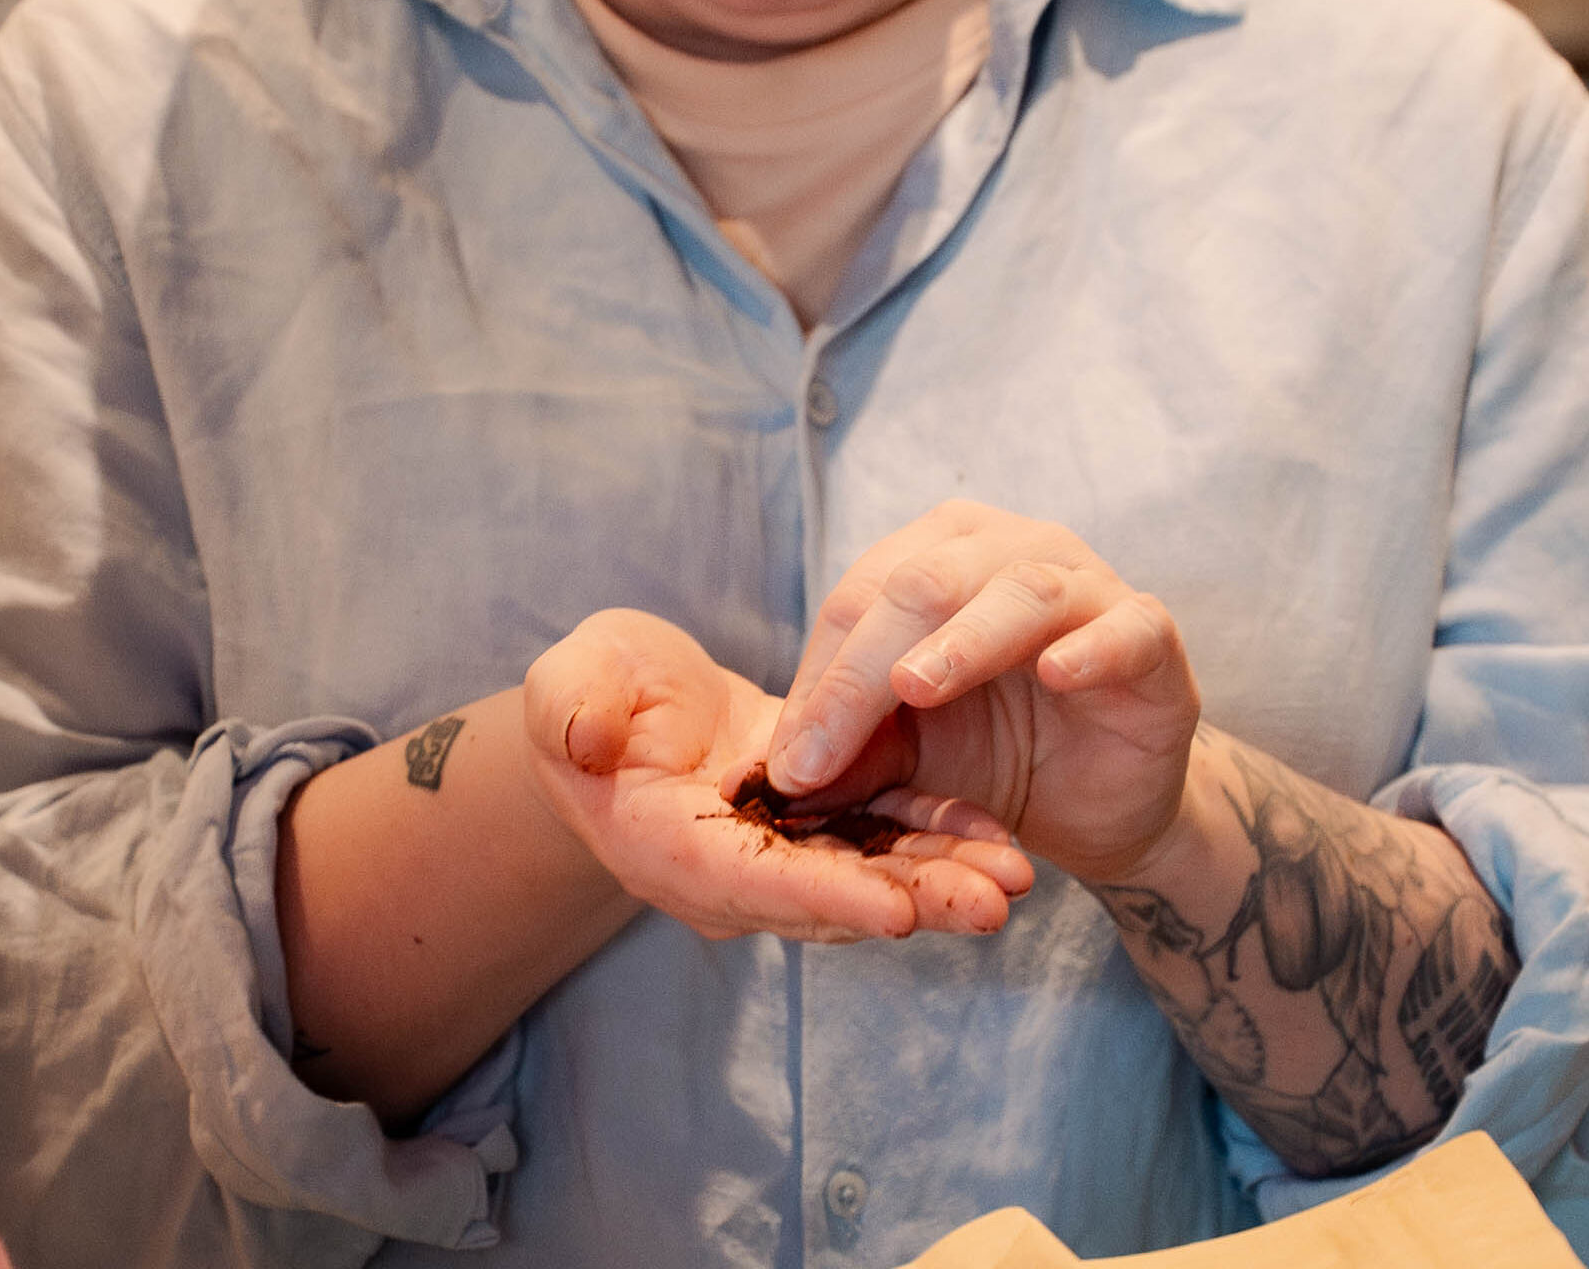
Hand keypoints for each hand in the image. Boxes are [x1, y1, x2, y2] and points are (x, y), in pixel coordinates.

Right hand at [524, 609, 1033, 942]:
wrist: (629, 704)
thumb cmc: (596, 686)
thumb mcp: (573, 680)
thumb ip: (570, 708)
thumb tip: (585, 738)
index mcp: (668, 849)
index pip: (754, 882)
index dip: (826, 897)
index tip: (899, 908)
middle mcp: (733, 875)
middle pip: (831, 899)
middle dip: (915, 900)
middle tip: (996, 900)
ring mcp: (781, 859)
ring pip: (871, 877)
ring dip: (944, 879)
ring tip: (1018, 877)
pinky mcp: (819, 829)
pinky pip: (885, 839)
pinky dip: (939, 839)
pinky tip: (1000, 837)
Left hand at [763, 502, 1201, 886]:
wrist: (1094, 801)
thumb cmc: (991, 752)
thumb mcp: (908, 756)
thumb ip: (851, 749)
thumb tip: (780, 774)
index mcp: (938, 555)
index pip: (861, 597)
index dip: (821, 678)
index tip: (792, 763)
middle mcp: (1010, 548)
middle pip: (925, 583)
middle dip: (866, 666)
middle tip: (828, 743)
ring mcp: (1087, 584)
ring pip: (1019, 591)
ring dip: (963, 641)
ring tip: (919, 686)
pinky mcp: (1152, 636)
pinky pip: (1125, 629)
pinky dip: (1090, 647)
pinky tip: (1057, 673)